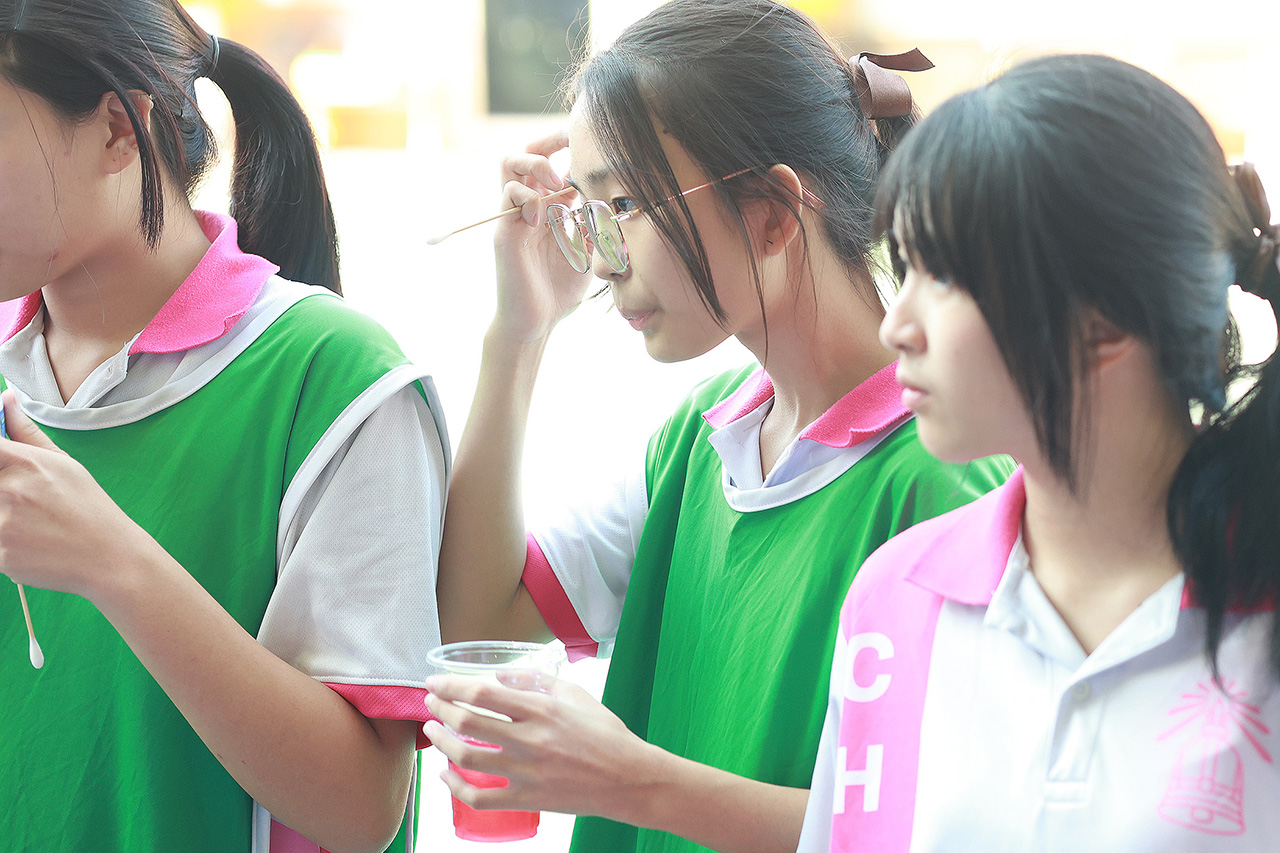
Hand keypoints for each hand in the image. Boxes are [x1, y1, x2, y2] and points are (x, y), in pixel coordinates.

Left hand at [0, 391, 149, 599]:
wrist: (108, 556)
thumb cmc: (87, 507)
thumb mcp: (62, 463)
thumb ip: (25, 433)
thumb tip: (7, 398)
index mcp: (24, 462)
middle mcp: (9, 490)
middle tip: (14, 496)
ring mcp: (2, 523)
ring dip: (0, 516)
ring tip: (24, 522)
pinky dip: (2, 541)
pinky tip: (25, 542)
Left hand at [424, 673, 653, 820]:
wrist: (629, 778)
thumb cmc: (606, 733)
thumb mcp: (576, 695)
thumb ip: (537, 683)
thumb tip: (502, 677)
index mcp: (541, 710)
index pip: (483, 693)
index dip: (452, 686)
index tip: (436, 682)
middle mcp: (529, 740)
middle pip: (467, 722)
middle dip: (439, 709)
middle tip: (430, 702)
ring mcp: (526, 772)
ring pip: (466, 757)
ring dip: (440, 741)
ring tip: (432, 731)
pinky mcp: (527, 799)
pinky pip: (480, 797)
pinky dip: (455, 787)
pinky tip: (446, 774)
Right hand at [491, 130, 593, 342]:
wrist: (537, 321)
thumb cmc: (561, 288)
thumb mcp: (588, 250)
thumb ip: (596, 223)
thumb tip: (616, 200)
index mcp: (550, 207)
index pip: (552, 162)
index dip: (566, 146)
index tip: (588, 142)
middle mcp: (529, 206)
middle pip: (526, 152)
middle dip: (547, 142)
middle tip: (568, 146)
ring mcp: (514, 216)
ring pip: (509, 164)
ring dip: (535, 164)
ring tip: (556, 182)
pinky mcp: (504, 232)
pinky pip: (508, 195)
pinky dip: (527, 197)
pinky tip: (542, 218)